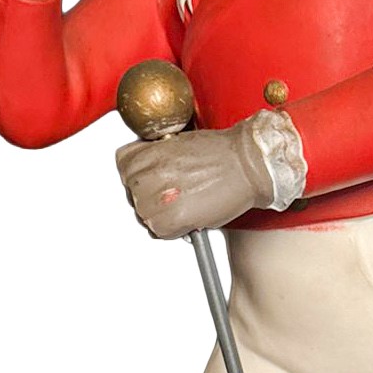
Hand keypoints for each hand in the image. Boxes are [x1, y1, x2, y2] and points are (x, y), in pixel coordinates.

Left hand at [116, 120, 274, 238]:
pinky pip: (159, 232)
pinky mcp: (174, 220)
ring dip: (160, 214)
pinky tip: (187, 215)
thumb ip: (155, 156)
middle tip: (173, 192)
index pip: (123, 166)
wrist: (249, 164)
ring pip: (143, 215)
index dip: (138, 172)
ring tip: (183, 203)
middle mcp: (151, 175)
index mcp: (149, 153)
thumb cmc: (223, 153)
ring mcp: (160, 198)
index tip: (151, 176)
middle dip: (149, 195)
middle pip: (131, 193)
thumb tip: (147, 171)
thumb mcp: (178, 141)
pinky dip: (171, 229)